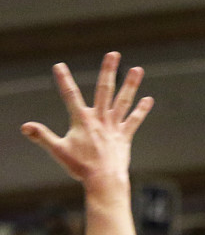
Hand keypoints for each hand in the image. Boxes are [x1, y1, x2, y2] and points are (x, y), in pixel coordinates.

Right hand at [21, 52, 152, 194]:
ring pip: (123, 101)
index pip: (70, 96)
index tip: (59, 65)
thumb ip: (42, 136)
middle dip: (108, 71)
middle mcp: (100, 119)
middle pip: (104, 90)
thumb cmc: (81, 167)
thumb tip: (25, 126)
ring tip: (138, 69)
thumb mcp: (58, 150)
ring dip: (130, 84)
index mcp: (82, 120)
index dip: (64, 80)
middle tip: (113, 54)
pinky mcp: (124, 136)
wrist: (104, 180)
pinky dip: (141, 110)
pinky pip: (134, 120)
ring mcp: (114, 126)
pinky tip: (148, 99)